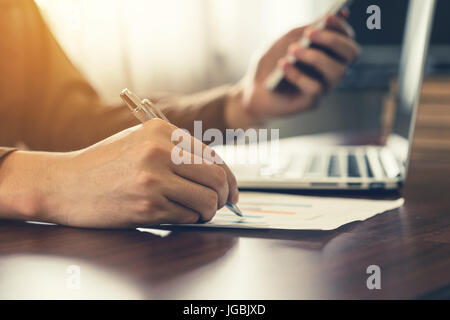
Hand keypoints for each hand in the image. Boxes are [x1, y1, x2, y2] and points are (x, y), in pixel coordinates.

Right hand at [0, 119, 237, 227]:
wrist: (63, 183)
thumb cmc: (103, 164)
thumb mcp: (139, 141)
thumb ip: (176, 150)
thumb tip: (217, 172)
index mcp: (161, 130)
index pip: (213, 156)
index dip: (229, 177)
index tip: (232, 190)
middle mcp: (160, 151)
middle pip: (217, 178)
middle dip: (225, 196)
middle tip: (219, 204)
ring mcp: (154, 180)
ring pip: (207, 201)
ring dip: (208, 211)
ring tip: (198, 212)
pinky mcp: (147, 206)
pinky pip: (186, 217)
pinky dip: (187, 219)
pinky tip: (174, 214)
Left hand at [225, 11, 359, 127]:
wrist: (254, 90)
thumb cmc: (271, 64)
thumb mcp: (285, 41)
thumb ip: (304, 31)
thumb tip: (322, 20)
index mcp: (329, 53)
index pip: (347, 38)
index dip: (341, 27)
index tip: (327, 17)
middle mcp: (332, 70)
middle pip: (351, 54)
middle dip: (333, 40)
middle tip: (309, 33)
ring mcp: (324, 87)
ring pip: (337, 72)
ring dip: (315, 57)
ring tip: (293, 49)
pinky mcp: (312, 102)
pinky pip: (315, 88)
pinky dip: (298, 74)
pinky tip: (283, 65)